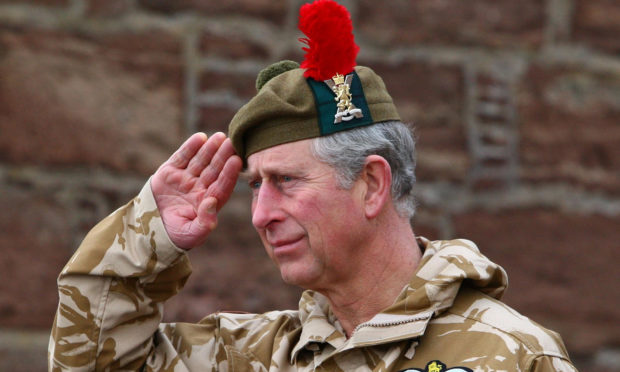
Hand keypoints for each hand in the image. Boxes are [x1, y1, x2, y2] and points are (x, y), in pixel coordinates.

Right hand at [151, 132, 242, 249]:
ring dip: (210, 149)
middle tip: (232, 142)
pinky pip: (182, 157)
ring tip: (219, 137)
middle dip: (223, 156)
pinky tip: (200, 138)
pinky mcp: (170, 172)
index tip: (236, 161)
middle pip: (214, 170)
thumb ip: (204, 222)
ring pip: (200, 161)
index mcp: (208, 202)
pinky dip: (190, 147)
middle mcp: (200, 188)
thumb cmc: (174, 236)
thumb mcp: (191, 234)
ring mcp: (185, 179)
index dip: (229, 174)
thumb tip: (212, 203)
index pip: (222, 186)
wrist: (147, 231)